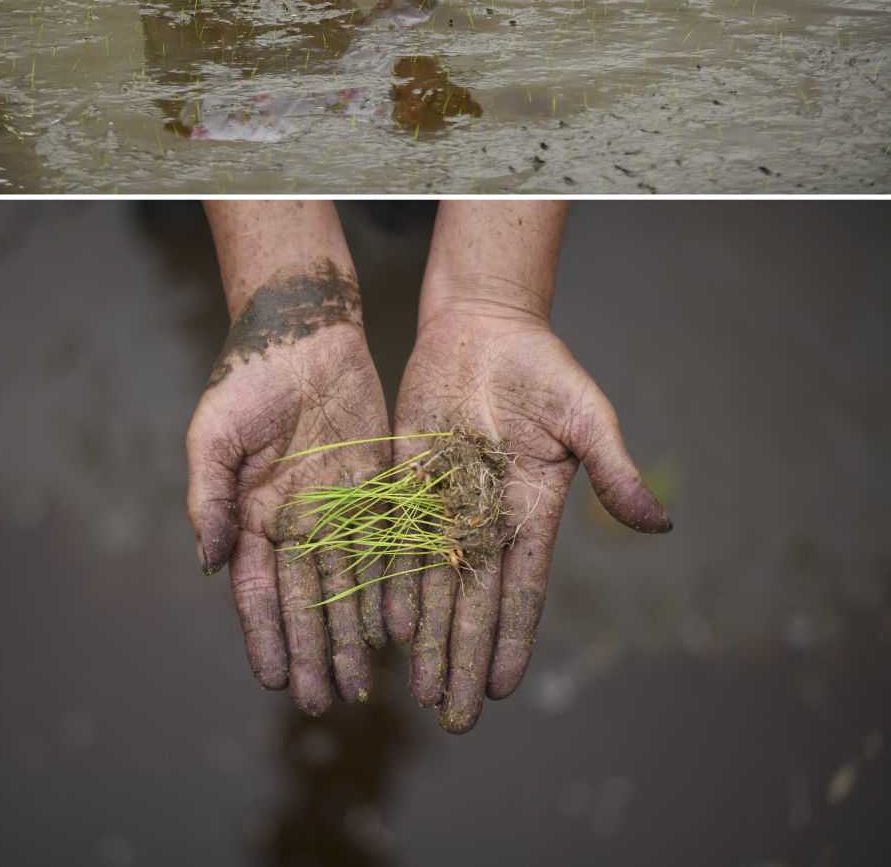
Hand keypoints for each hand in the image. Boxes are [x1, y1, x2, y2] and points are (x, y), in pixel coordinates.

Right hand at [187, 311, 389, 715]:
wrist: (302, 330)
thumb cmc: (247, 377)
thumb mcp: (214, 435)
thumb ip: (211, 498)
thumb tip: (209, 564)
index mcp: (253, 514)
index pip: (260, 590)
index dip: (267, 635)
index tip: (277, 679)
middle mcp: (297, 520)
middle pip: (307, 599)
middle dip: (316, 651)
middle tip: (328, 702)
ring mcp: (339, 505)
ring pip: (349, 581)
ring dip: (355, 632)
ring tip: (365, 684)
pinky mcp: (378, 483)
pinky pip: (388, 541)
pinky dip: (391, 583)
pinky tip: (399, 624)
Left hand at [384, 307, 670, 733]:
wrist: (484, 326)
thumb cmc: (544, 368)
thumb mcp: (586, 416)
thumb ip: (614, 470)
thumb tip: (661, 524)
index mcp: (532, 510)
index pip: (521, 589)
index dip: (508, 638)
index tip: (499, 689)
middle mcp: (486, 518)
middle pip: (472, 600)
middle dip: (461, 658)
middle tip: (451, 719)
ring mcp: (443, 501)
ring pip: (431, 582)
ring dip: (425, 636)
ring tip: (417, 692)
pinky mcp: (407, 478)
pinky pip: (395, 539)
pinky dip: (390, 580)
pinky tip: (384, 623)